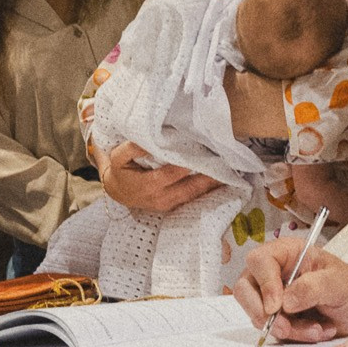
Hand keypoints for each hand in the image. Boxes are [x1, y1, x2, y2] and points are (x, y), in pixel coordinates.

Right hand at [96, 142, 222, 212]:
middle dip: (209, 177)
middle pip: (190, 188)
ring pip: (194, 195)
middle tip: (227, 164)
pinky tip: (220, 181)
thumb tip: (148, 140)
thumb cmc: (120, 170)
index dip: (188, 164)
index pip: (173, 173)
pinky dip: (206, 190)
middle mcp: (160, 198)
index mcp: (148, 185)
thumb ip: (133, 148)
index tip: (204, 152)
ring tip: (230, 172)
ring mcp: (168, 205)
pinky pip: (192, 199)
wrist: (117, 191)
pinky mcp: (173, 206)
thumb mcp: (119, 157)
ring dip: (212, 185)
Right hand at [232, 237, 347, 342]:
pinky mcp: (275, 318)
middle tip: (285, 328)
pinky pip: (271, 330)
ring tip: (317, 329)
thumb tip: (286, 301)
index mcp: (286, 253)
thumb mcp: (339, 283)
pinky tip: (316, 331)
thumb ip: (313, 287)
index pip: (260, 261)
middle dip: (262, 312)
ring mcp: (270, 296)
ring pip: (257, 314)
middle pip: (245, 289)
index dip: (264, 283)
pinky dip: (293, 336)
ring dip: (285, 328)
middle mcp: (272, 273)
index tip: (277, 306)